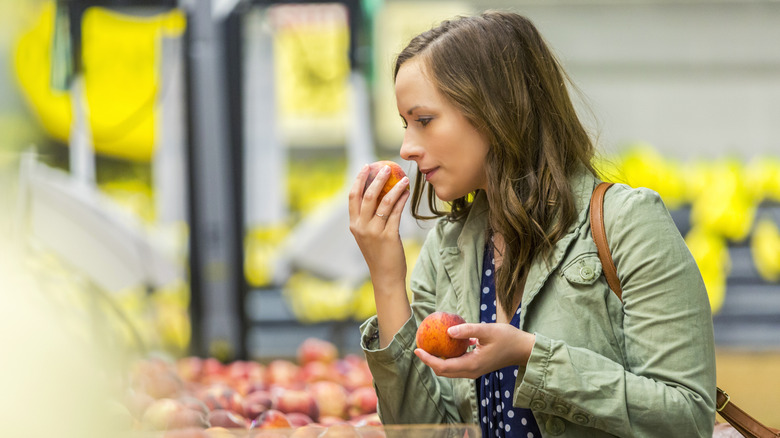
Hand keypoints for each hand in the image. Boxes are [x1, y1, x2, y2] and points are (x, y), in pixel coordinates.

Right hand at [348, 163, 410, 287]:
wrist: (385, 276)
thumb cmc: (379, 254)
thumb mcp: (368, 234)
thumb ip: (369, 217)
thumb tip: (380, 193)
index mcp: (354, 224)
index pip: (352, 196)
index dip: (359, 179)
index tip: (367, 167)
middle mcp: (361, 227)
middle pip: (367, 196)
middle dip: (377, 179)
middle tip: (386, 168)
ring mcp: (374, 232)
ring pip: (384, 202)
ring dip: (394, 187)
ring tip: (403, 178)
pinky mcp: (389, 236)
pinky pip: (396, 213)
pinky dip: (402, 200)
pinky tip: (407, 192)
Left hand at [414, 323, 535, 378]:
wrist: (523, 349)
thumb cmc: (508, 338)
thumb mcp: (487, 330)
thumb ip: (467, 330)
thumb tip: (448, 331)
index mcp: (472, 365)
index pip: (443, 367)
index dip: (428, 359)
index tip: (417, 349)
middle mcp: (471, 371)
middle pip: (443, 371)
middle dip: (429, 361)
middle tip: (420, 346)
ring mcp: (474, 371)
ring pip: (450, 370)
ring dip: (438, 360)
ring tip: (429, 345)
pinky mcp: (477, 367)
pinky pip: (457, 364)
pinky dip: (448, 357)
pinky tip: (446, 343)